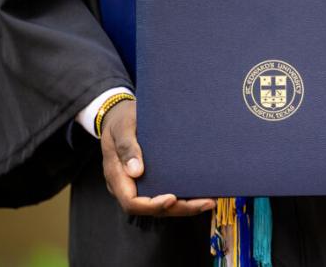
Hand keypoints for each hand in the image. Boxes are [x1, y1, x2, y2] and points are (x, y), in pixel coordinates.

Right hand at [100, 100, 215, 215]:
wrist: (118, 115)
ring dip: (185, 207)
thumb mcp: (122, 128)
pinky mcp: (150, 181)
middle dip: (178, 208)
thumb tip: (136, 172)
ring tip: (209, 201)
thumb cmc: (121, 120)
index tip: (172, 198)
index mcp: (116, 176)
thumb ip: (126, 147)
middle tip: (205, 202)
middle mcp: (127, 186)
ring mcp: (139, 185)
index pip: (131, 202)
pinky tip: (202, 194)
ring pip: (161, 205)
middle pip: (151, 209)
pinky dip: (183, 197)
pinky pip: (165, 194)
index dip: (152, 205)